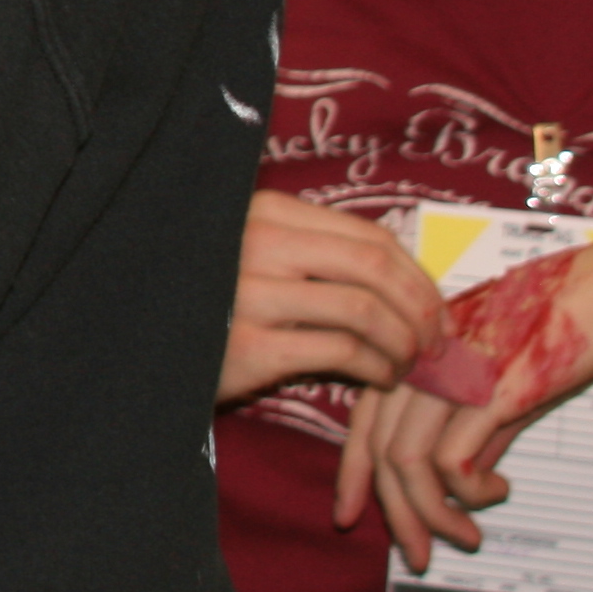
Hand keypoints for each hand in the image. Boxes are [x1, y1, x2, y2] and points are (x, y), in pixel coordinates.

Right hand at [223, 191, 446, 403]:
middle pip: (375, 267)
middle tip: (437, 343)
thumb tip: (412, 282)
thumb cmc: (221, 300)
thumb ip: (319, 255)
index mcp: (267, 212)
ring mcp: (252, 293)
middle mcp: (258, 242)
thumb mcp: (261, 258)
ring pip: (366, 311)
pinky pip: (343, 352)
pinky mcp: (253, 345)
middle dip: (422, 309)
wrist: (154, 343)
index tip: (438, 311)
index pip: (370, 237)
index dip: (418, 277)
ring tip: (408, 364)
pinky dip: (378, 369)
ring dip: (405, 344)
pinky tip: (380, 379)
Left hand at [350, 239, 592, 568]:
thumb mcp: (507, 380)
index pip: (365, 421)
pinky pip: (451, 456)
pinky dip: (468, 492)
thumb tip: (463, 479)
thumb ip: (481, 427)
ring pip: (407, 460)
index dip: (353, 475)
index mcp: (422, 353)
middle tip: (415, 555)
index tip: (351, 514)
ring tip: (466, 537)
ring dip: (433, 515)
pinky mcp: (494, 389)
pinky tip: (498, 492)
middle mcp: (426, 360)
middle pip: (380, 448)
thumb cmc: (563, 320)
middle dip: (393, 513)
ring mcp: (456, 373)